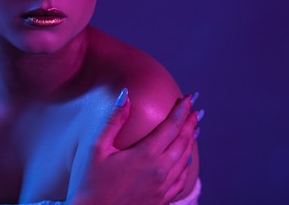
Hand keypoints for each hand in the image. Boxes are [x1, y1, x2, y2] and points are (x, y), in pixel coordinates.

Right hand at [69, 89, 200, 204]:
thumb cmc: (91, 183)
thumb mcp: (97, 148)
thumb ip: (114, 120)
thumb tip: (125, 95)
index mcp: (145, 154)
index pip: (171, 126)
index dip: (183, 110)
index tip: (190, 98)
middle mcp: (159, 170)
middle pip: (182, 141)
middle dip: (191, 123)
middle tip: (196, 109)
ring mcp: (163, 187)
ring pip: (185, 160)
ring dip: (191, 141)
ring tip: (195, 129)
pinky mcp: (162, 200)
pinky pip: (181, 180)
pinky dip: (187, 165)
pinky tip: (188, 160)